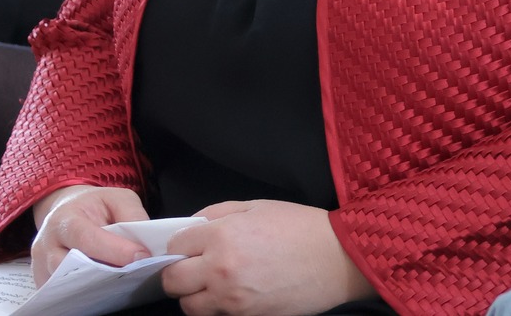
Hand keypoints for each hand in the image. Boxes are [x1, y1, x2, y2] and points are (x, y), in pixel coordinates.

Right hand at [30, 185, 150, 283]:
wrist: (68, 211)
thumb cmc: (94, 206)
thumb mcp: (117, 198)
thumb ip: (131, 215)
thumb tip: (144, 243)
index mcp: (63, 219)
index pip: (86, 238)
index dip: (114, 250)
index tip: (141, 256)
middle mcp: (46, 245)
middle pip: (70, 268)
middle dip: (104, 273)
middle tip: (134, 273)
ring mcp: (41, 267)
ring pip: (65, 286)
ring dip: (94, 287)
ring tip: (122, 283)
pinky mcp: (45, 283)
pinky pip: (62, 296)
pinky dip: (84, 294)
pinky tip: (106, 289)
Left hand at [162, 199, 375, 315]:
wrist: (337, 259)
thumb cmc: (301, 227)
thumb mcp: (257, 206)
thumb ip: (219, 214)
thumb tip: (193, 226)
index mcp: (222, 236)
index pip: (175, 246)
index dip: (179, 245)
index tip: (189, 246)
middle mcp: (220, 270)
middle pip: (173, 281)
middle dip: (177, 273)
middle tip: (193, 267)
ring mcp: (232, 300)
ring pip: (189, 306)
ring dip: (194, 296)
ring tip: (212, 284)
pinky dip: (216, 308)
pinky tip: (233, 294)